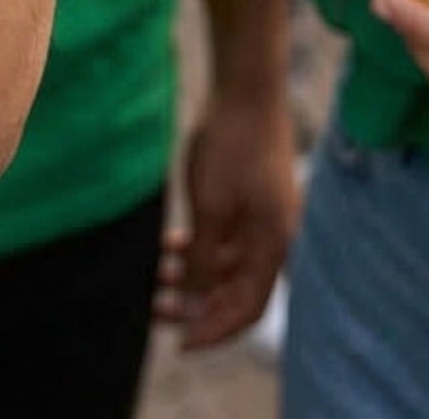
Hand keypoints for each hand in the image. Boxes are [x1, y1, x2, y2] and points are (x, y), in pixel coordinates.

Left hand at [157, 86, 297, 348]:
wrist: (246, 85)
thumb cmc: (233, 141)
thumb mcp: (212, 204)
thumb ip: (206, 255)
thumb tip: (198, 295)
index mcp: (274, 244)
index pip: (248, 308)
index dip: (215, 329)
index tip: (180, 343)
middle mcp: (273, 236)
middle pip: (237, 289)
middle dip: (198, 304)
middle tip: (156, 310)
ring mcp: (261, 216)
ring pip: (226, 263)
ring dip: (193, 275)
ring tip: (155, 277)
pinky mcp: (248, 197)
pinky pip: (223, 237)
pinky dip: (198, 247)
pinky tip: (169, 246)